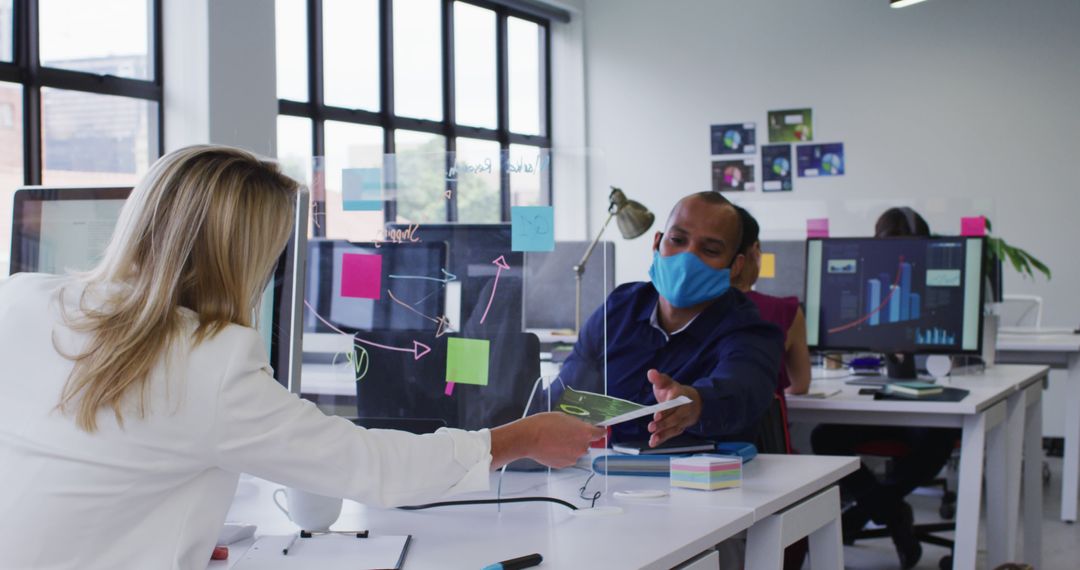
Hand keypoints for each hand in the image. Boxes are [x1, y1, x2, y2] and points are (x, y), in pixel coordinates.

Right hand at [490, 412, 605, 468]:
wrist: (528, 438)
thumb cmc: (544, 424)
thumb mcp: (564, 417)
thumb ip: (576, 424)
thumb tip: (580, 428)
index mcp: (584, 433)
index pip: (600, 433)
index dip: (599, 431)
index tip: (599, 429)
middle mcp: (582, 447)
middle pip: (587, 443)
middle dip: (580, 439)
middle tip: (567, 433)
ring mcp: (573, 458)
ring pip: (576, 451)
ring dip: (570, 447)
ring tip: (556, 440)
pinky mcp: (564, 465)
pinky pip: (567, 458)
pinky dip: (563, 454)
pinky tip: (553, 447)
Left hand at [645, 369, 701, 447]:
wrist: (691, 401)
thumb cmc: (674, 391)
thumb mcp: (666, 383)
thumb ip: (658, 378)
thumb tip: (651, 373)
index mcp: (681, 396)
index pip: (674, 403)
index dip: (666, 410)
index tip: (656, 415)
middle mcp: (684, 409)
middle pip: (675, 417)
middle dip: (663, 423)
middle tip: (651, 427)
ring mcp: (683, 419)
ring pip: (674, 428)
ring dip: (663, 434)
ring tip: (652, 438)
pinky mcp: (680, 427)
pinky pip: (672, 434)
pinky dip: (663, 439)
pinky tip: (653, 443)